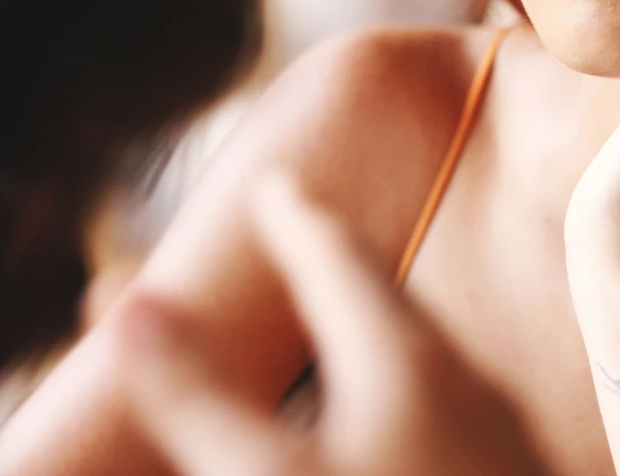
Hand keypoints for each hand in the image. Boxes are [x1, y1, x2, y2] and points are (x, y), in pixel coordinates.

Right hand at [115, 174, 549, 475]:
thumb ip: (198, 394)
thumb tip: (122, 303)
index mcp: (403, 361)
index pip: (339, 261)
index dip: (294, 220)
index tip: (273, 184)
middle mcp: (462, 384)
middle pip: (390, 303)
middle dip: (339, 266)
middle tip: (306, 235)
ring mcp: (497, 435)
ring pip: (427, 357)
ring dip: (377, 328)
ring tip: (348, 321)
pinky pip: (447, 409)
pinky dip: (403, 386)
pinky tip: (404, 427)